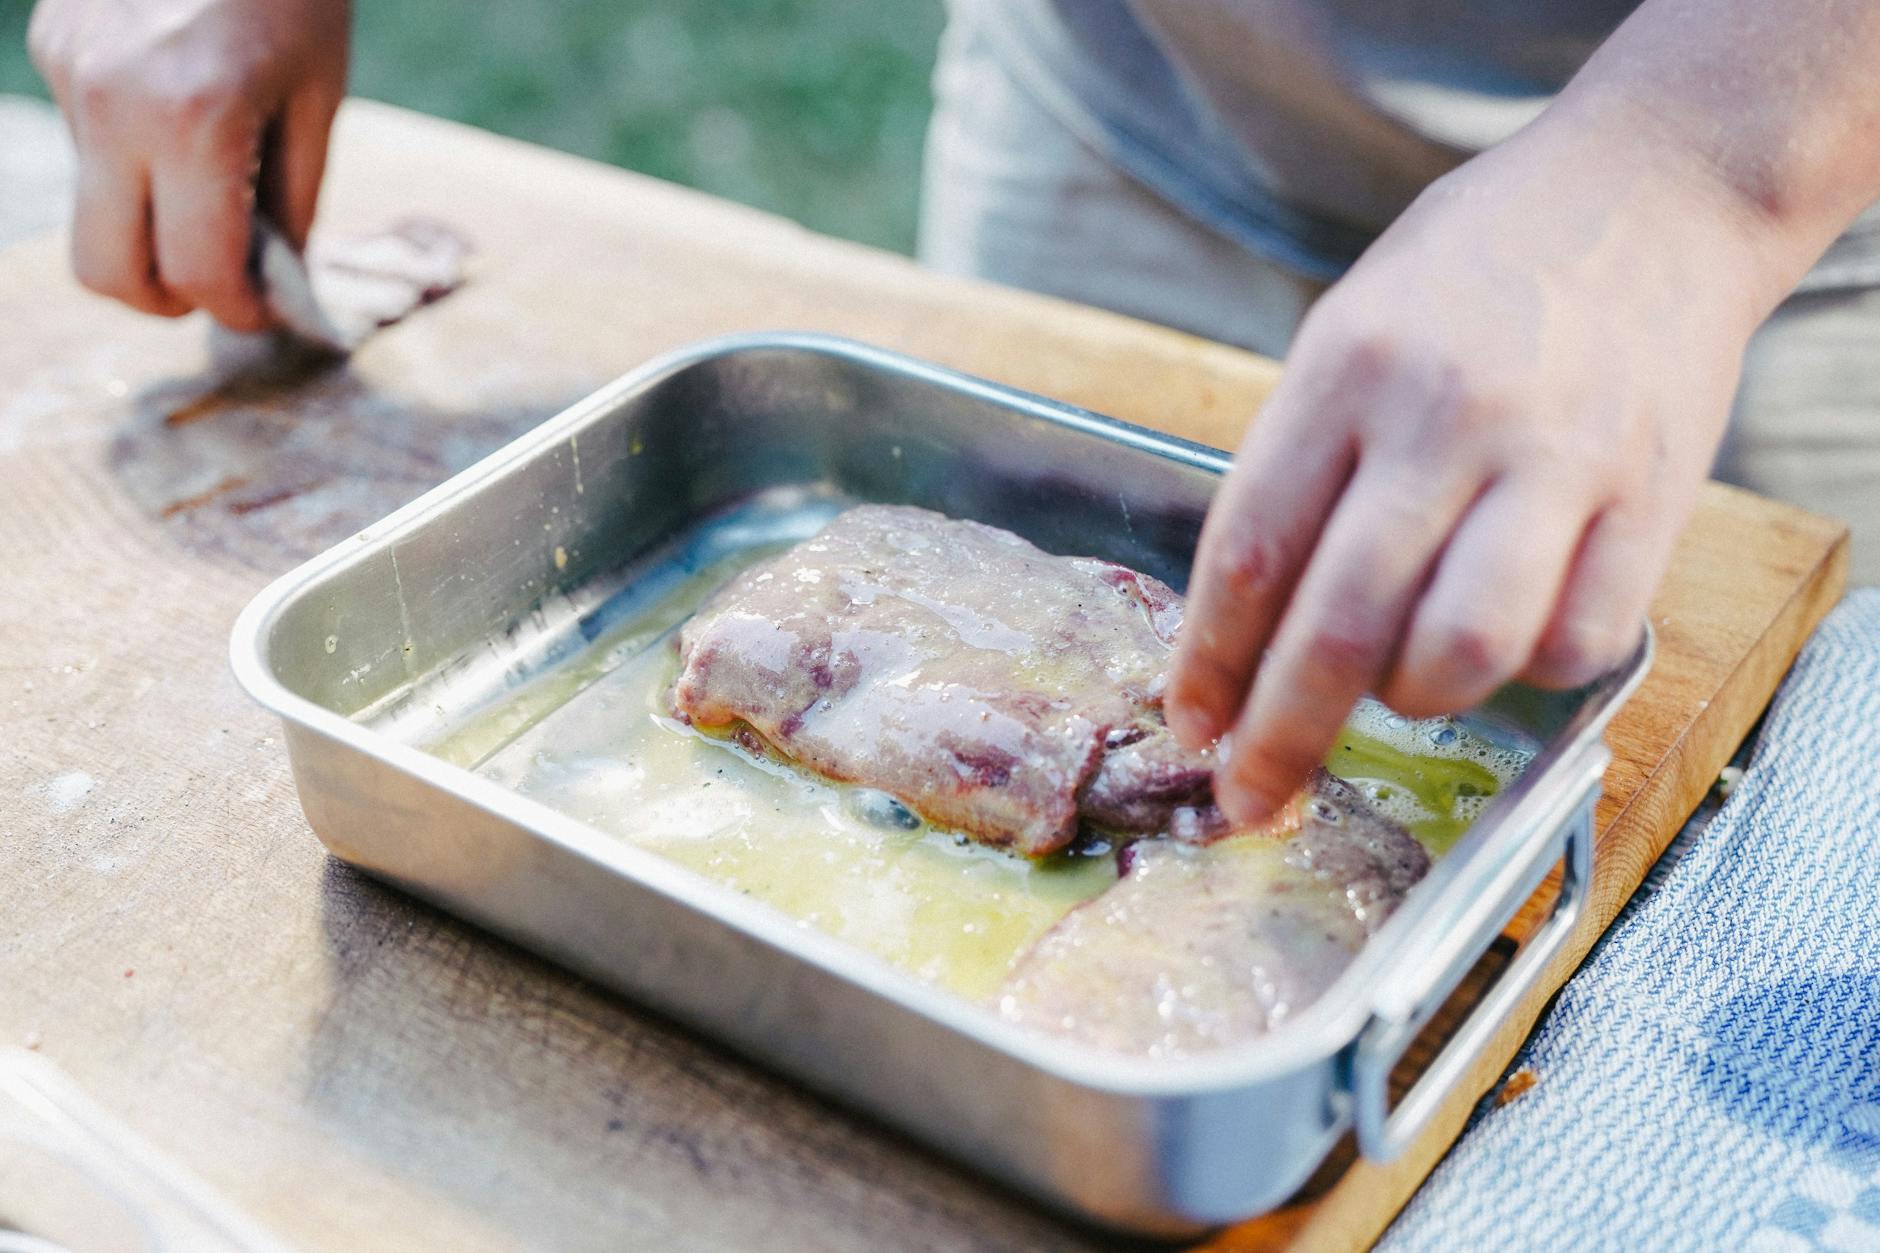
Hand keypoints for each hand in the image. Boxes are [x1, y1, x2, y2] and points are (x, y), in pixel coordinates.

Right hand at [28, 0, 348, 329]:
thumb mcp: (315, 96)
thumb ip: (292, 200)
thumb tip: (274, 284)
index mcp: (194, 121)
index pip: (195, 272)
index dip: (234, 311)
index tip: (262, 311)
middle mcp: (113, 106)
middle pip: (105, 271)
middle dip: (164, 299)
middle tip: (217, 289)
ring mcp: (69, 76)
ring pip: (90, 211)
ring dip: (148, 228)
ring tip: (210, 197)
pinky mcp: (50, 49)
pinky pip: (87, 145)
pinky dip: (131, 166)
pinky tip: (180, 126)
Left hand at [1166, 113, 1777, 824]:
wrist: (1655, 189)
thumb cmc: (1478, 266)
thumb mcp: (1351, 324)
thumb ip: (1301, 458)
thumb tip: (1246, 615)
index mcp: (1350, 367)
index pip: (1252, 547)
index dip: (1210, 658)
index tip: (1191, 721)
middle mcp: (1448, 419)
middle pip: (1339, 625)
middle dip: (1280, 736)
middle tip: (1250, 797)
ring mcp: (1558, 462)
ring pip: (1459, 654)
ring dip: (1405, 702)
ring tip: (1393, 683)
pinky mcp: (1652, 500)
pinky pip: (1573, 645)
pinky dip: (1523, 676)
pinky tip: (1503, 641)